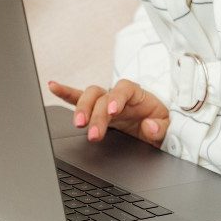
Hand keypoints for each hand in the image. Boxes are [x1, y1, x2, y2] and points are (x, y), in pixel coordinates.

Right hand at [48, 78, 170, 146]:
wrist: (154, 125)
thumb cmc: (158, 121)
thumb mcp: (166, 125)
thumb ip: (160, 126)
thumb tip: (150, 126)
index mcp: (136, 94)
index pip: (124, 89)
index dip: (117, 98)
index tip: (112, 111)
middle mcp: (117, 94)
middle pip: (102, 96)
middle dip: (95, 113)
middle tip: (93, 133)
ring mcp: (105, 100)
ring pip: (89, 96)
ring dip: (81, 109)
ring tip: (78, 124)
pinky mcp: (95, 109)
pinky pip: (78, 98)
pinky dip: (65, 93)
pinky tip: (53, 87)